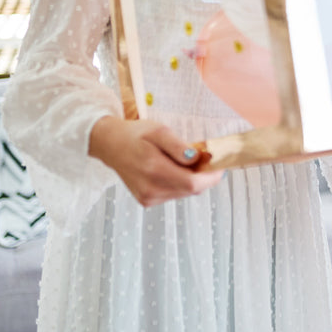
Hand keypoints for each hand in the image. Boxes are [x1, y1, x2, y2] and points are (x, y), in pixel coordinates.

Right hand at [88, 116, 221, 206]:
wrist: (111, 145)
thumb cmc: (135, 135)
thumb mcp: (159, 131)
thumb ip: (179, 146)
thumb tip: (196, 159)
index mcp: (153, 170)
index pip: (192, 183)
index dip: (211, 176)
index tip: (220, 164)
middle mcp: (150, 189)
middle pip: (191, 190)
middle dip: (204, 176)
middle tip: (204, 158)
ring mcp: (148, 198)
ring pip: (185, 193)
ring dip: (192, 179)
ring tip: (184, 161)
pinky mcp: (147, 200)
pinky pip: (175, 194)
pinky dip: (181, 183)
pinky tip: (173, 169)